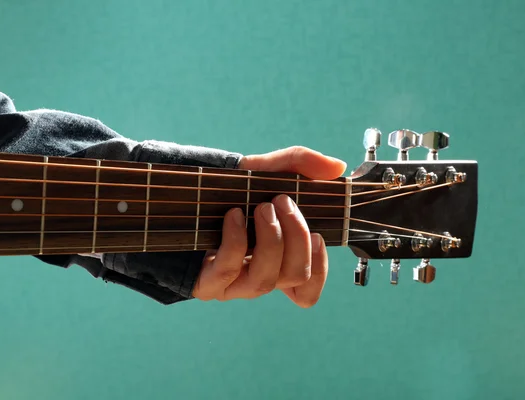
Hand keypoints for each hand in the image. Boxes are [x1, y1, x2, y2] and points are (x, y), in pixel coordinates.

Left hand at [192, 146, 346, 307]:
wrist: (186, 194)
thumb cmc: (233, 189)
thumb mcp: (268, 170)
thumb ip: (302, 163)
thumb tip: (338, 167)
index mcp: (277, 262)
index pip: (307, 290)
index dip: (320, 269)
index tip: (317, 235)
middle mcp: (258, 277)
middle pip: (295, 275)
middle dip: (295, 235)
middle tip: (282, 202)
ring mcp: (233, 284)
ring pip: (266, 279)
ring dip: (270, 239)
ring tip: (261, 207)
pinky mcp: (207, 281)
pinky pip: (229, 270)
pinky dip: (236, 240)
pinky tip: (233, 216)